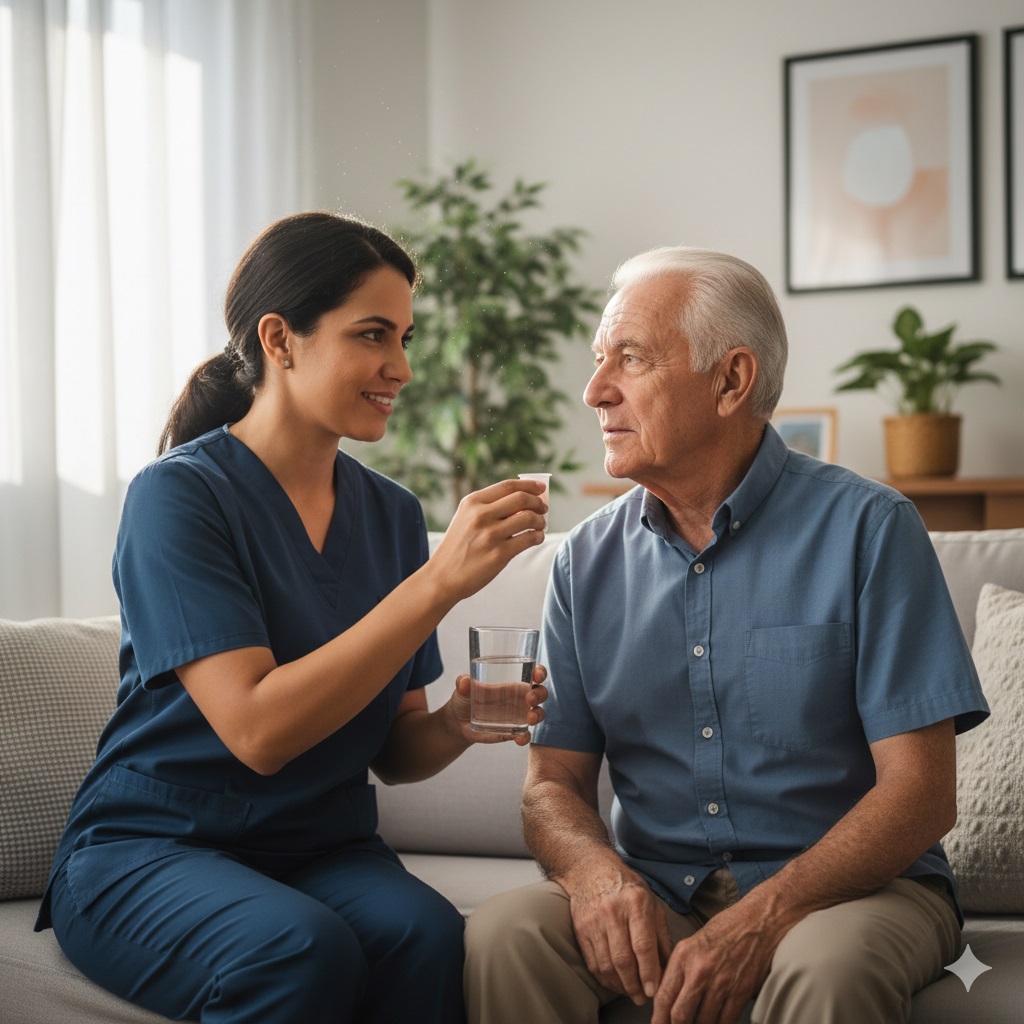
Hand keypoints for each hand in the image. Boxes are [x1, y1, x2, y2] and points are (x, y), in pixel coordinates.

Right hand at [428, 480, 547, 601]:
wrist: (443, 576)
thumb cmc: (459, 546)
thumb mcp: (465, 518)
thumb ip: (489, 507)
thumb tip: (525, 498)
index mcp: (472, 502)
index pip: (507, 486)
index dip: (529, 485)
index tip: (541, 488)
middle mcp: (480, 515)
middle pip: (521, 499)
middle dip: (538, 503)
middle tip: (543, 509)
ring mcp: (490, 535)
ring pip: (528, 518)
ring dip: (540, 521)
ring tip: (540, 526)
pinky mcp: (499, 554)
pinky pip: (529, 539)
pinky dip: (538, 536)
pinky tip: (536, 538)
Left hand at [449, 664, 547, 746]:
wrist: (458, 722)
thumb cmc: (465, 698)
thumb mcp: (463, 689)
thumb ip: (464, 683)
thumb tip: (464, 681)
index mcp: (512, 682)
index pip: (533, 674)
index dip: (539, 672)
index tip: (537, 674)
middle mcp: (520, 698)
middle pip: (540, 693)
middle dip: (539, 694)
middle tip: (530, 698)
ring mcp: (518, 716)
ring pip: (538, 713)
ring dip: (537, 715)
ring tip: (530, 719)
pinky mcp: (513, 732)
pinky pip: (524, 734)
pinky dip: (525, 737)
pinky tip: (519, 739)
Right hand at [563, 865, 673, 1004]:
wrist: (590, 869)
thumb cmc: (627, 887)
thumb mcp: (651, 903)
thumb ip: (662, 935)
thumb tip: (669, 967)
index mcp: (635, 903)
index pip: (643, 945)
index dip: (649, 972)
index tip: (654, 991)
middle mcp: (613, 911)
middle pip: (623, 959)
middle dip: (634, 985)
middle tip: (642, 999)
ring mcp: (594, 920)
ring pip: (607, 964)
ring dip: (620, 985)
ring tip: (630, 993)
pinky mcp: (581, 929)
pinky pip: (592, 962)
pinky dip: (604, 979)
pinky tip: (614, 984)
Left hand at [650, 900, 774, 1023]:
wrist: (758, 922)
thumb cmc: (725, 930)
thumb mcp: (693, 943)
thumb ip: (680, 969)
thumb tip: (670, 996)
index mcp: (683, 955)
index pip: (664, 995)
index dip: (659, 1017)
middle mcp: (699, 970)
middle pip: (680, 1015)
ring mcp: (721, 983)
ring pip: (703, 1021)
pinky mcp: (741, 992)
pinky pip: (725, 1021)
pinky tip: (717, 1022)